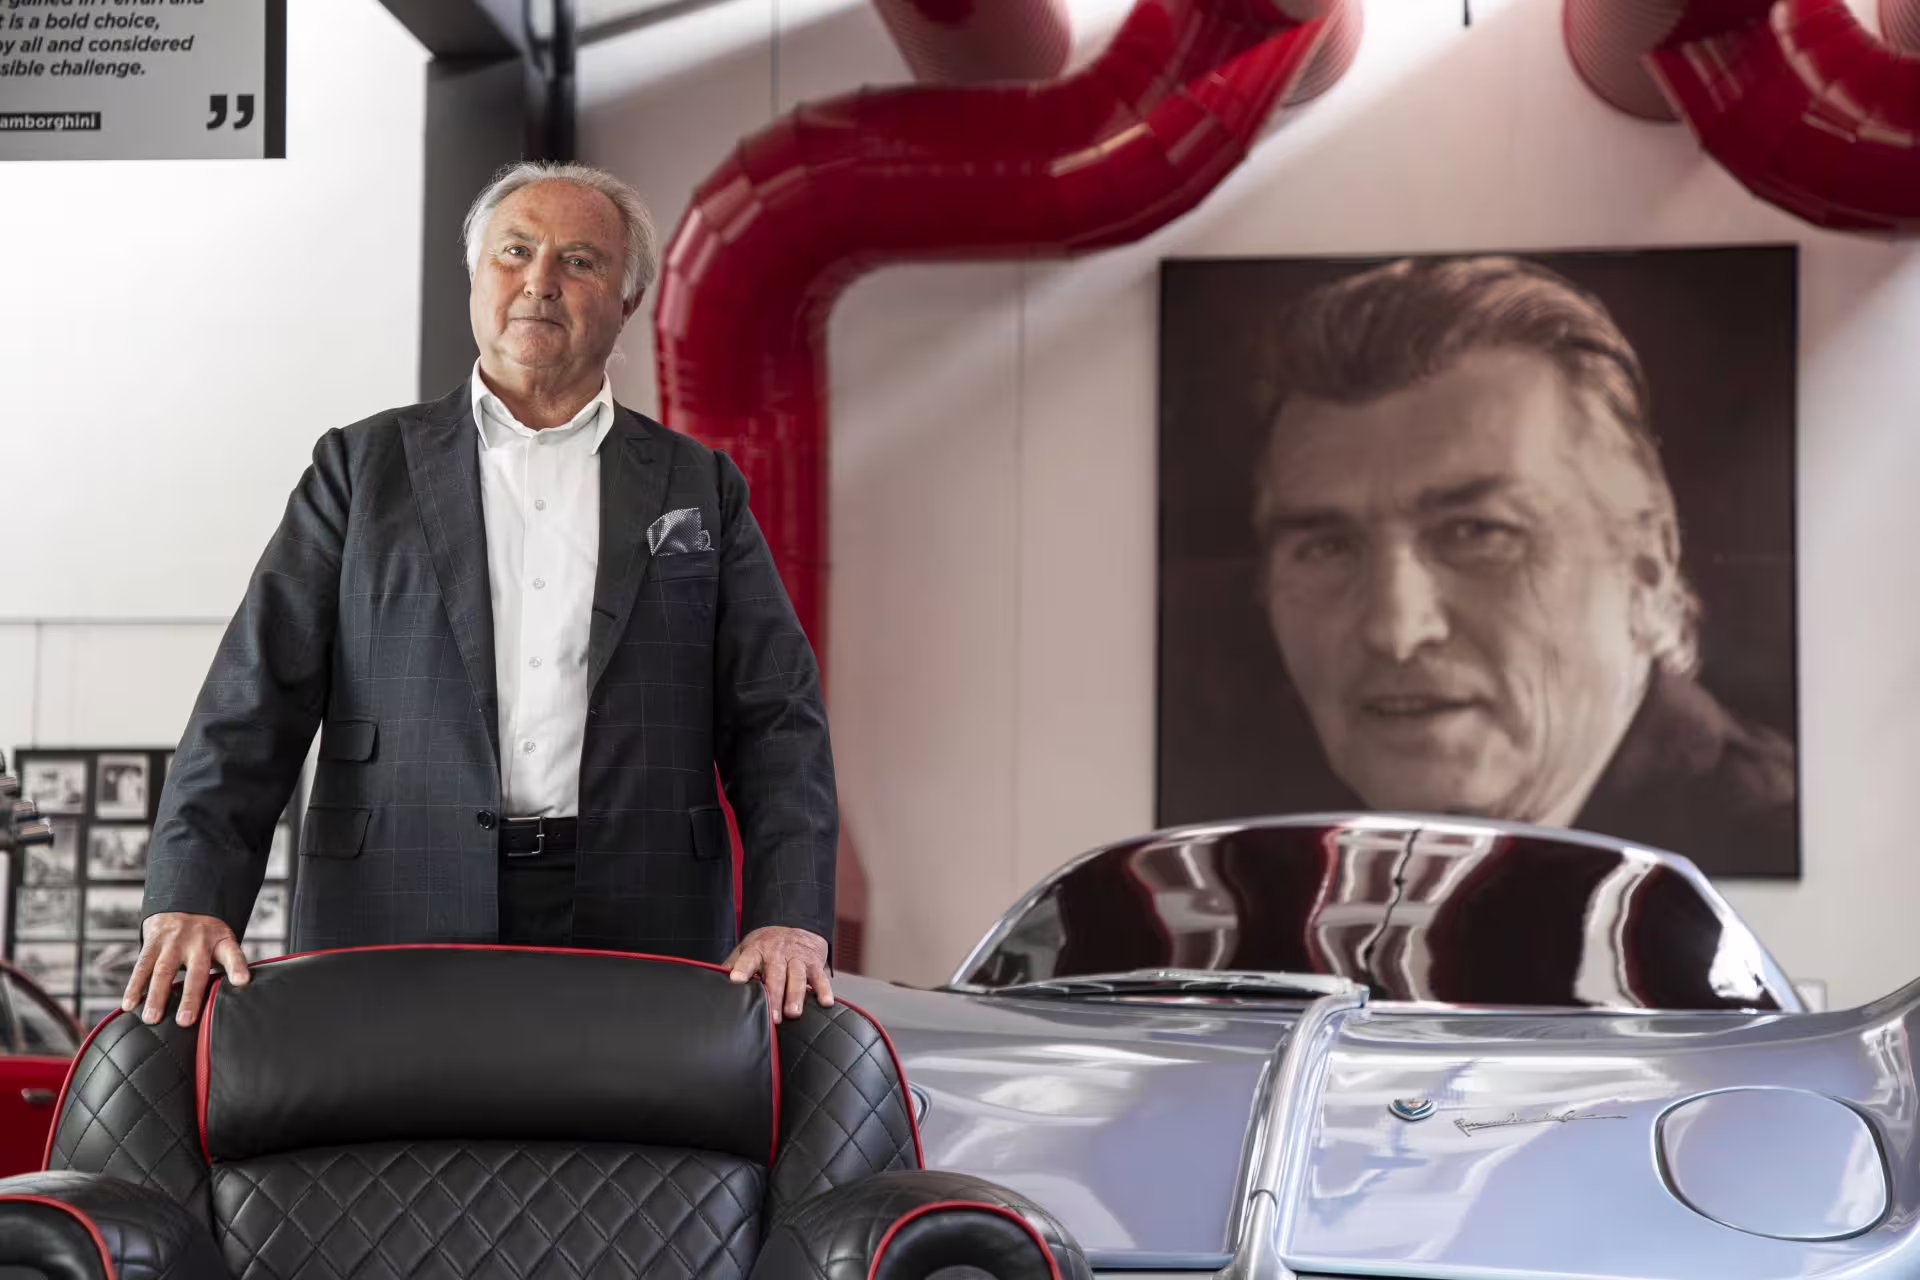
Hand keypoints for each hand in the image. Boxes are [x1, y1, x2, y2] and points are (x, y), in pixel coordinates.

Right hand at [122, 912, 250, 1026]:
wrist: (184, 904)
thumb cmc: (206, 935)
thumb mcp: (222, 943)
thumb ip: (225, 968)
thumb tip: (228, 1001)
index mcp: (220, 941)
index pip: (233, 953)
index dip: (237, 967)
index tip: (241, 981)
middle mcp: (198, 941)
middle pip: (195, 970)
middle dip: (190, 996)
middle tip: (185, 1020)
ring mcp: (173, 942)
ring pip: (164, 970)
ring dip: (156, 996)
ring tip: (151, 1018)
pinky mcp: (153, 943)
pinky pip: (142, 967)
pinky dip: (134, 987)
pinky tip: (129, 1004)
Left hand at [725, 926, 832, 1022]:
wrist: (796, 923)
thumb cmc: (767, 944)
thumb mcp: (747, 948)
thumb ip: (732, 965)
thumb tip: (712, 982)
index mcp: (758, 950)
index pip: (748, 959)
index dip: (742, 968)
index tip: (736, 980)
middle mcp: (778, 954)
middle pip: (776, 974)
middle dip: (774, 995)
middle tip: (773, 1016)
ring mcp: (798, 958)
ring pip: (797, 977)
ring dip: (796, 995)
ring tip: (794, 1013)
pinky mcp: (815, 963)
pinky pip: (821, 977)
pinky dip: (824, 990)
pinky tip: (825, 1002)